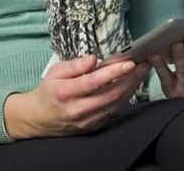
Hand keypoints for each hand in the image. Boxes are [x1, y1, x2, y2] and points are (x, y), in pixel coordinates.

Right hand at [2, 54, 149, 138]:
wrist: (39, 119)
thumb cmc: (49, 91)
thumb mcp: (55, 72)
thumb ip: (75, 65)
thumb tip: (93, 58)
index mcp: (66, 93)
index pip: (94, 82)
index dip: (113, 72)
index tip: (129, 62)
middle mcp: (78, 109)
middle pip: (111, 94)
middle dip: (131, 78)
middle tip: (144, 64)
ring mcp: (87, 120)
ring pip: (116, 103)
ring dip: (132, 87)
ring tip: (142, 72)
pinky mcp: (94, 126)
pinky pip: (114, 111)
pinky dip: (126, 97)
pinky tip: (132, 85)